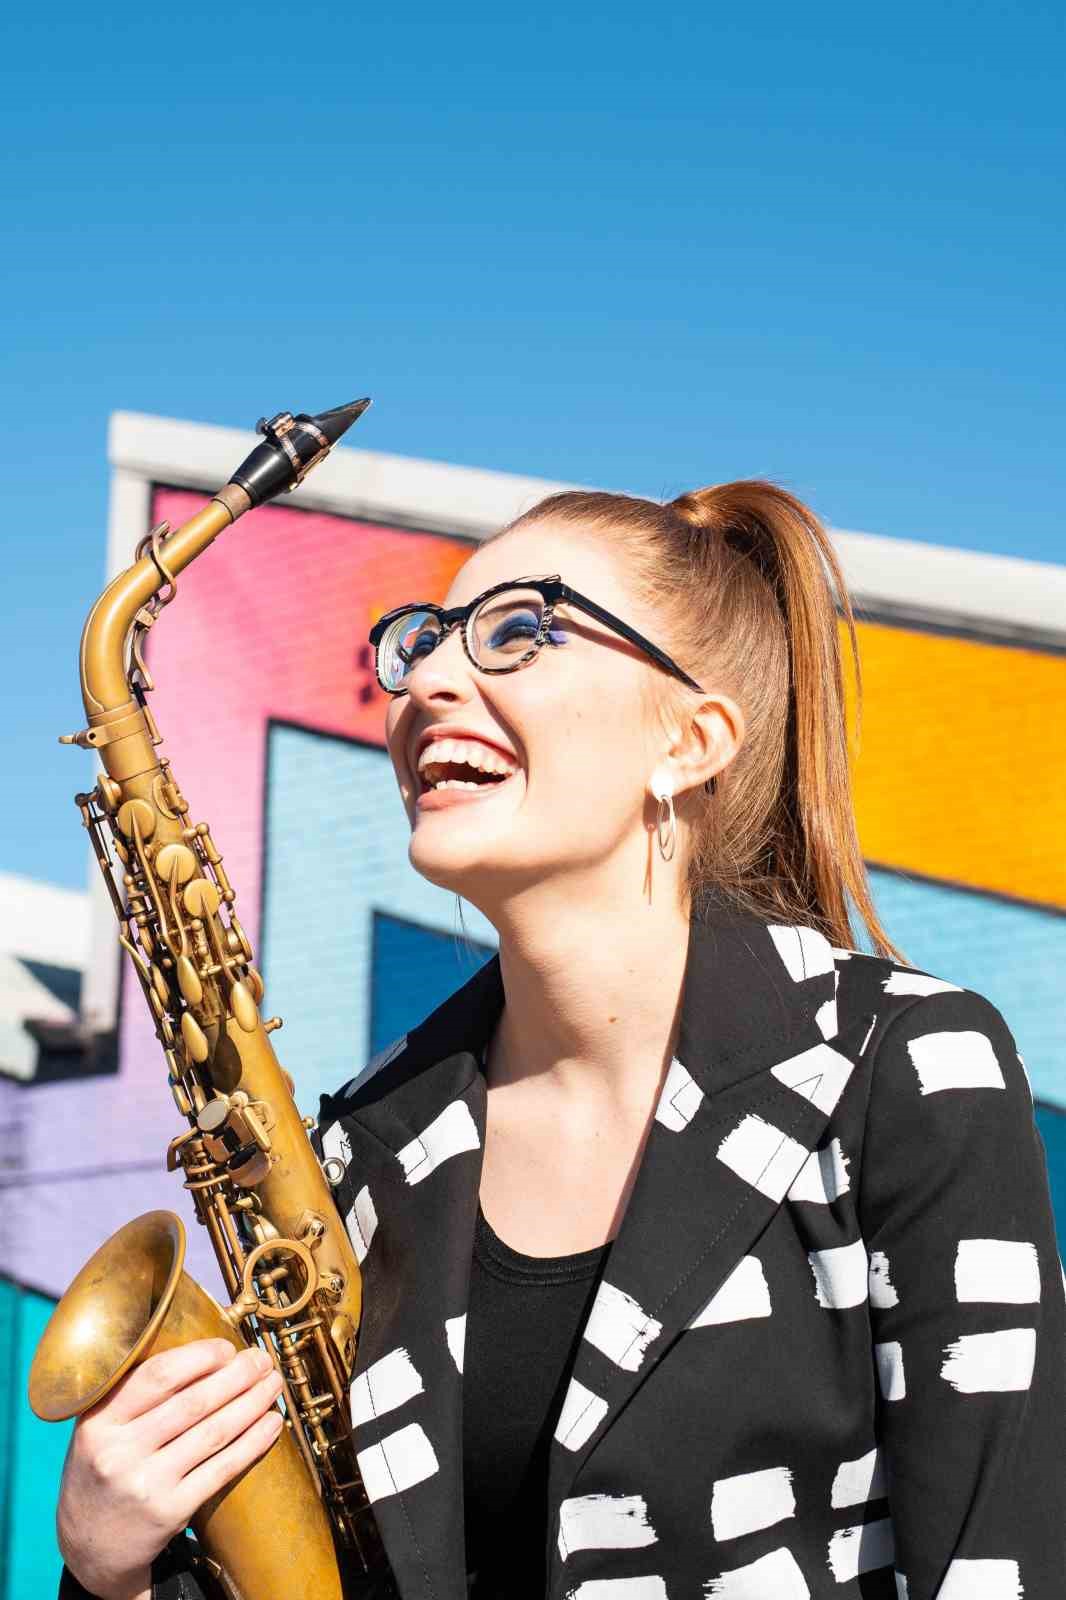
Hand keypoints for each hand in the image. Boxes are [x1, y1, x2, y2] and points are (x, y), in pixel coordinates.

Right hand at [57, 1337, 284, 1599]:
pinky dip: (253, 1442)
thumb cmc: (103, 1471)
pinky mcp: (170, 1512)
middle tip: (262, 1360)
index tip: (227, 1347)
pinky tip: (271, 1423)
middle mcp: (118, 1452)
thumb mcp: (101, 1430)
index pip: (157, 1376)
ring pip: (213, 1433)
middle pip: (193, 1402)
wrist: (90, 1547)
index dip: (200, 1356)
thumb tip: (204, 1353)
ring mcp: (145, 1485)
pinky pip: (221, 1469)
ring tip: (273, 1385)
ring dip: (252, 1403)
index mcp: (98, 1421)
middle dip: (237, 1375)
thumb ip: (134, 1395)